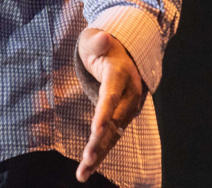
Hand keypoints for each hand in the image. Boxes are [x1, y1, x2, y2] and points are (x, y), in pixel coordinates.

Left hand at [75, 28, 146, 182]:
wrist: (124, 55)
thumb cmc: (102, 46)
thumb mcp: (95, 39)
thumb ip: (97, 41)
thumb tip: (103, 37)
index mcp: (120, 74)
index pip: (111, 95)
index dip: (104, 112)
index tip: (95, 129)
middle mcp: (129, 95)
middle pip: (114, 121)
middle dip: (100, 141)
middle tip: (86, 158)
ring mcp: (128, 109)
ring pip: (114, 135)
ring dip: (99, 154)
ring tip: (82, 174)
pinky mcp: (122, 119)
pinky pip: (112, 138)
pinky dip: (100, 154)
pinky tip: (86, 170)